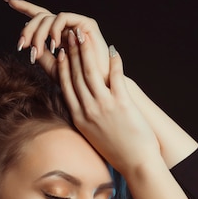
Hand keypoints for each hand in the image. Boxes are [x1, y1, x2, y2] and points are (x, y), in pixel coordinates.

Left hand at [4, 0, 110, 83]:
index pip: (38, 17)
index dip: (24, 7)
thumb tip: (28, 44)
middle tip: (22, 46)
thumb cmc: (77, 82)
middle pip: (41, 17)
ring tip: (38, 51)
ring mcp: (76, 24)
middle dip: (28, 30)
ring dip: (39, 33)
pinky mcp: (86, 23)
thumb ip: (41, 55)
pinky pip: (63, 18)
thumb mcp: (53, 69)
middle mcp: (66, 27)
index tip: (8, 1)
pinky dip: (54, 30)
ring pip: (49, 18)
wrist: (96, 87)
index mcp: (57, 35)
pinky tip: (53, 44)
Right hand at [56, 31, 159, 177]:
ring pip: (90, 72)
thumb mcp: (93, 136)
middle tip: (70, 35)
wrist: (136, 163)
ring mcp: (104, 107)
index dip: (62, 67)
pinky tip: (113, 51)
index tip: (61, 53)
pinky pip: (115, 77)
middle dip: (72, 52)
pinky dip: (113, 62)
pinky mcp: (121, 103)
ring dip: (87, 51)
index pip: (65, 87)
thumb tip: (82, 105)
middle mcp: (88, 111)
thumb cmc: (117, 152)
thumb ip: (85, 119)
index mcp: (79, 118)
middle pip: (76, 75)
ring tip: (85, 36)